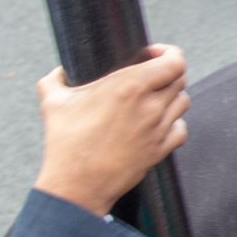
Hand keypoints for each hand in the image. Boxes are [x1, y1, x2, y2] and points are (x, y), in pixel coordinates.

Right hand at [33, 44, 190, 216]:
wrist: (77, 184)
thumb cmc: (66, 143)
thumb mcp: (53, 102)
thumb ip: (54, 80)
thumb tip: (58, 72)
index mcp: (129, 86)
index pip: (174, 61)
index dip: (167, 53)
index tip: (151, 54)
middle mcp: (150, 106)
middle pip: (180, 79)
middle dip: (167, 73)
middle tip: (149, 77)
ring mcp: (158, 129)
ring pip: (183, 102)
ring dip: (171, 97)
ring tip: (152, 99)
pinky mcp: (160, 150)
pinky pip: (181, 129)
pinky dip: (174, 124)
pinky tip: (158, 124)